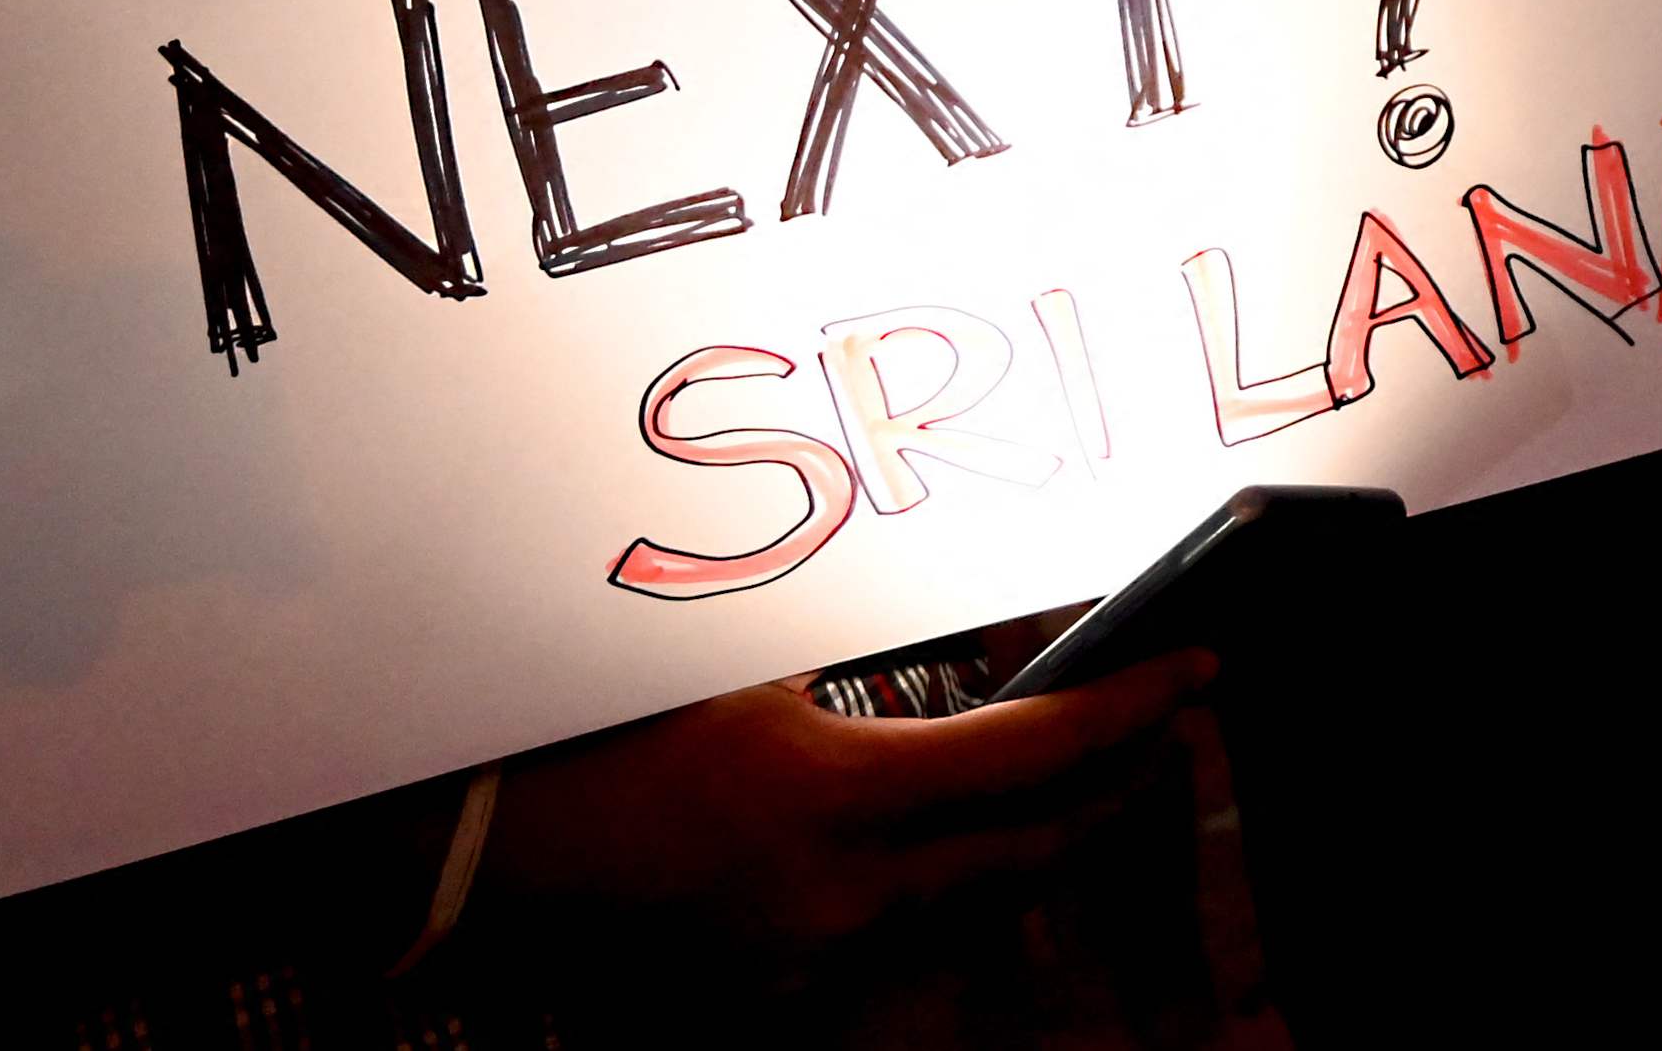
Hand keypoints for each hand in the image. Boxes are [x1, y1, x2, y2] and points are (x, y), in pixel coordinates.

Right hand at [486, 659, 1205, 949]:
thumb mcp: (742, 668)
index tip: (1199, 670)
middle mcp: (832, 898)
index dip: (1132, 712)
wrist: (462, 846)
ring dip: (1034, 847)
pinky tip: (967, 853)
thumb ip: (863, 676)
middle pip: (1027, 853)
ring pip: (967, 907)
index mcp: (831, 797)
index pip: (1033, 755)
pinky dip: (942, 895)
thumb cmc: (592, 729)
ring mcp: (799, 965)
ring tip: (1091, 784)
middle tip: (1169, 730)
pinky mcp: (763, 1002)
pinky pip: (889, 946)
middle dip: (1114, 788)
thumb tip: (976, 659)